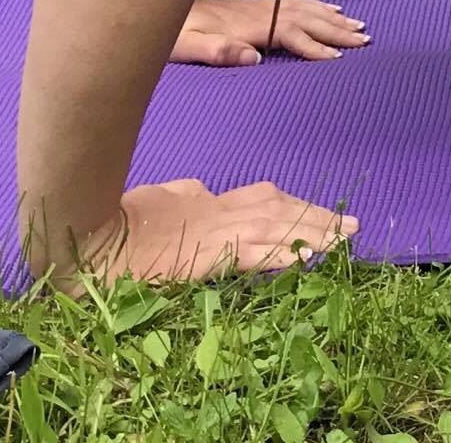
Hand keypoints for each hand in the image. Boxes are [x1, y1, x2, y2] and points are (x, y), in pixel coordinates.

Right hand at [89, 179, 357, 284]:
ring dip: (315, 232)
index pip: (264, 199)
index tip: (321, 213)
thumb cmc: (122, 221)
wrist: (99, 236)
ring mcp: (219, 228)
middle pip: (281, 208)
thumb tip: (198, 193)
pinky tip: (310, 257)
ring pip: (279, 226)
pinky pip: (257, 252)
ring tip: (346, 237)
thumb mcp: (162, 200)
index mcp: (211, 200)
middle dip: (317, 216)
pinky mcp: (211, 252)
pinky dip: (285, 253)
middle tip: (352, 224)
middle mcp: (222, 209)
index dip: (294, 206)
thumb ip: (186, 196)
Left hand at [171, 0, 369, 66]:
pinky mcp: (255, 6)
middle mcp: (258, 12)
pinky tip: (330, 8)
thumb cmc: (169, 33)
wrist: (158, 3)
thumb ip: (217, 51)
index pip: (289, 32)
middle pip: (305, 18)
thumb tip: (254, 57)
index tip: (337, 58)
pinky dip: (318, 5)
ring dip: (332, 17)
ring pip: (304, 8)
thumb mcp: (184, 46)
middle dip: (335, 29)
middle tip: (364, 39)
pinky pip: (295, 1)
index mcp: (246, 25)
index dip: (313, 45)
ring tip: (358, 26)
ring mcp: (258, 6)